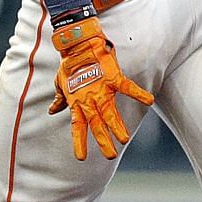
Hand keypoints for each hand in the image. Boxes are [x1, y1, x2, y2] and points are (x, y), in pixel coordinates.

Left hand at [47, 16, 154, 159]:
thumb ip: (60, 99)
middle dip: (103, 141)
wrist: (77, 43)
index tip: (81, 158)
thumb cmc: (69, 64)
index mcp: (78, 102)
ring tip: (124, 140)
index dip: (79, 142)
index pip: (78, 127)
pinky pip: (127, 87)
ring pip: (110, 112)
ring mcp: (101, 89)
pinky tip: (149, 101)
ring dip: (117, 127)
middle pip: (96, 125)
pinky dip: (138, 94)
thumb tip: (52, 110)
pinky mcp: (112, 77)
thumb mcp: (61, 84)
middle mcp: (90, 99)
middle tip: (110, 156)